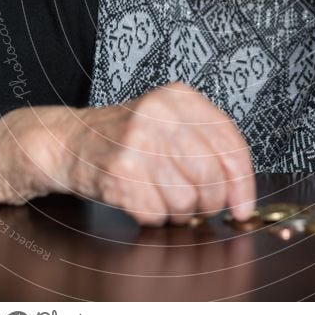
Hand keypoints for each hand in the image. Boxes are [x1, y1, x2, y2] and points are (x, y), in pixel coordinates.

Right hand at [0, 83, 255, 226]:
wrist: (71, 140)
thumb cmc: (127, 136)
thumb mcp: (170, 122)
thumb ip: (207, 146)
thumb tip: (240, 193)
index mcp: (180, 98)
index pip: (230, 144)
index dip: (243, 183)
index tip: (244, 207)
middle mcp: (161, 115)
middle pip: (212, 177)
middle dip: (211, 203)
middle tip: (200, 206)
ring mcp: (139, 142)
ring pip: (186, 201)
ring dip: (180, 213)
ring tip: (163, 197)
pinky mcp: (120, 172)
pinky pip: (156, 214)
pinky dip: (153, 217)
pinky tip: (142, 198)